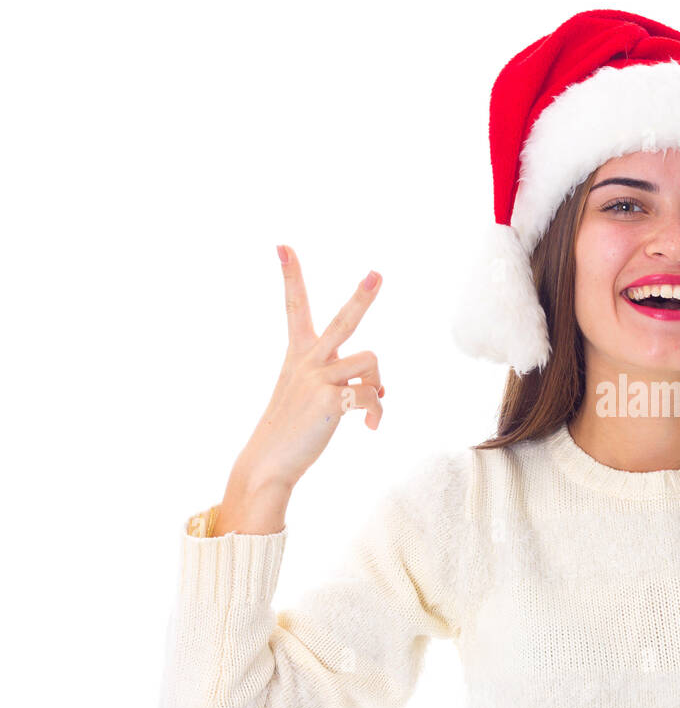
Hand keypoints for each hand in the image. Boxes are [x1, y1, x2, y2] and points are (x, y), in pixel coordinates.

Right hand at [234, 245, 386, 493]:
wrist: (269, 462)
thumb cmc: (293, 431)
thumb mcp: (311, 397)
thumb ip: (343, 382)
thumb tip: (382, 387)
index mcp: (298, 355)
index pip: (294, 307)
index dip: (290, 276)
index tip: (283, 245)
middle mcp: (307, 361)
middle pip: (342, 320)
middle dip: (362, 296)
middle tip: (377, 273)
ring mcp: (317, 379)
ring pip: (371, 362)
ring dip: (378, 385)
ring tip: (370, 409)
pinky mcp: (329, 400)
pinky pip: (372, 395)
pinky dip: (377, 412)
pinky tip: (371, 428)